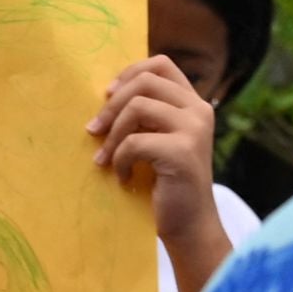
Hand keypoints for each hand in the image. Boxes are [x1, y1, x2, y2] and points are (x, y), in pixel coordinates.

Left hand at [89, 58, 232, 291]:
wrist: (189, 227)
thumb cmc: (167, 185)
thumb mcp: (157, 139)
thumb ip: (145, 115)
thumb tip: (106, 93)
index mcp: (194, 104)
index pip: (161, 64)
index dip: (129, 73)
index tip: (108, 95)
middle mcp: (199, 111)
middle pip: (145, 81)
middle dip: (112, 104)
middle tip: (94, 130)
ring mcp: (194, 130)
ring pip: (138, 106)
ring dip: (113, 133)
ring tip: (105, 158)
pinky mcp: (182, 152)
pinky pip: (134, 141)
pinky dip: (120, 160)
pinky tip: (123, 178)